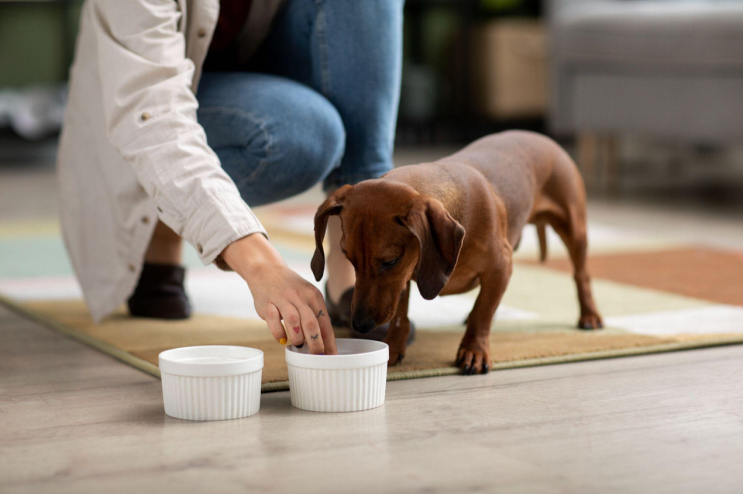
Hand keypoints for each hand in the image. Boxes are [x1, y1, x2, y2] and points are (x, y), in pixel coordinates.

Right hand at [221, 234, 336, 354]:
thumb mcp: (307, 297)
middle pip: (311, 323)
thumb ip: (315, 316)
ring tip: (299, 345)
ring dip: (298, 337)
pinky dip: (279, 333)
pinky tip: (282, 340)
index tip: (331, 357)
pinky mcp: (267, 303)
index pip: (325, 322)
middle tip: (316, 356)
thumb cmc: (291, 289)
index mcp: (314, 296)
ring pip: (294, 321)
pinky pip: (274, 320)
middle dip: (316, 343)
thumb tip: (324, 344)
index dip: (329, 342)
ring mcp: (283, 299)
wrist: (267, 270)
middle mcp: (300, 297)